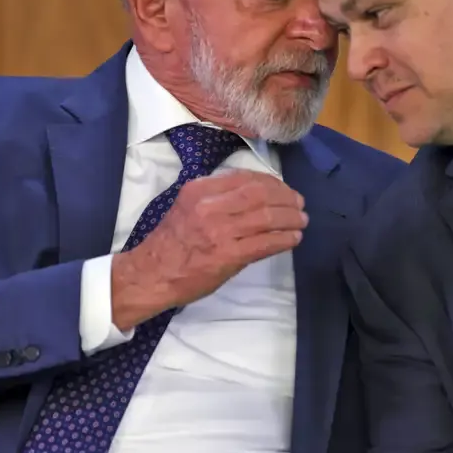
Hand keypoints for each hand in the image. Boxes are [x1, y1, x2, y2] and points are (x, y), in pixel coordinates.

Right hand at [110, 170, 305, 329]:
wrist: (151, 274)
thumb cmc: (171, 242)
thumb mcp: (187, 206)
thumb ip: (216, 196)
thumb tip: (253, 192)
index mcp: (199, 190)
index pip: (245, 178)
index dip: (272, 182)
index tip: (284, 189)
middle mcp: (210, 207)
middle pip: (261, 195)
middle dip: (286, 198)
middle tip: (299, 204)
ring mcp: (220, 231)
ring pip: (267, 217)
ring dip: (290, 218)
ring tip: (301, 221)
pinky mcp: (228, 256)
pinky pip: (265, 243)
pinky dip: (284, 239)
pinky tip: (294, 239)